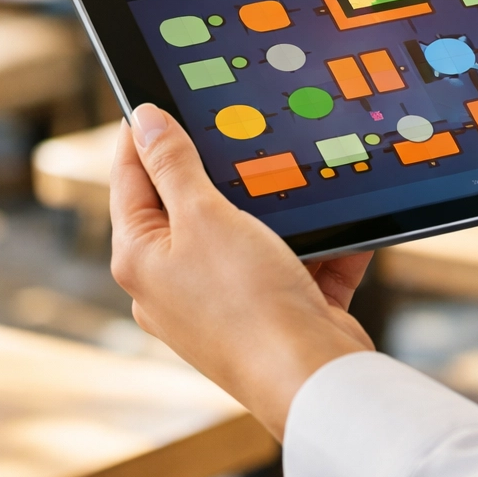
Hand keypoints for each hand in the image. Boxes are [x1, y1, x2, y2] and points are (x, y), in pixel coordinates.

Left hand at [110, 104, 373, 438]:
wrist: (311, 377)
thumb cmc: (247, 303)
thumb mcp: (204, 217)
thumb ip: (174, 165)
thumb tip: (144, 120)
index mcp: (141, 259)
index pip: (131, 180)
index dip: (143, 135)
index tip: (161, 99)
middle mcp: (174, 285)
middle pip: (192, 207)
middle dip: (224, 172)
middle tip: (243, 130)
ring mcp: (224, 303)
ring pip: (251, 235)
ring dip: (280, 212)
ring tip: (303, 179)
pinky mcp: (274, 315)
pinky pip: (297, 266)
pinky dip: (322, 248)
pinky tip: (347, 228)